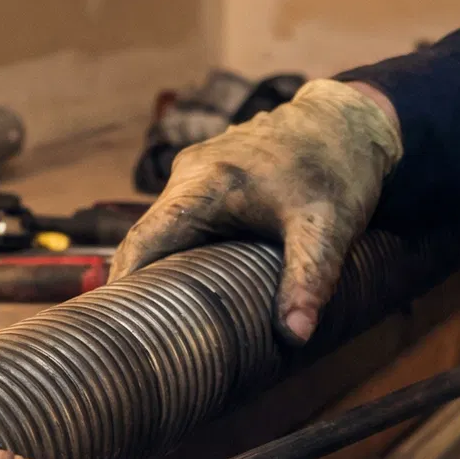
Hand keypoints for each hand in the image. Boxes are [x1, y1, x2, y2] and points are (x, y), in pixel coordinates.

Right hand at [111, 79, 401, 342]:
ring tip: (157, 320)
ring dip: (160, 267)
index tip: (111, 323)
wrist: (348, 122)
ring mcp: (195, 170)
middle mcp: (190, 173)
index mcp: (206, 183)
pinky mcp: (206, 176)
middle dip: (140, 284)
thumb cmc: (338, 169)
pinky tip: (187, 284)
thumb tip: (295, 336)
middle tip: (136, 337)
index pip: (144, 240)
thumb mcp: (329, 228)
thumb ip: (309, 280)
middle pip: (148, 238)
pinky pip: (180, 218)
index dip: (124, 282)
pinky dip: (180, 250)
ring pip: (164, 228)